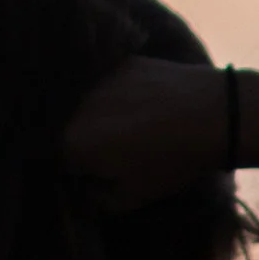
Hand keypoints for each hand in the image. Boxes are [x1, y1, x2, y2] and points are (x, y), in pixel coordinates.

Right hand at [61, 58, 229, 212]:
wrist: (213, 112)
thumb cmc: (170, 161)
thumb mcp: (130, 197)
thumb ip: (93, 197)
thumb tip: (80, 185)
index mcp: (69, 142)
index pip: (45, 159)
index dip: (62, 168)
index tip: (80, 174)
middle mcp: (70, 106)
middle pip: (55, 126)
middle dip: (68, 140)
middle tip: (98, 151)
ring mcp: (92, 79)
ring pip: (75, 102)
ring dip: (85, 114)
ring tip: (117, 126)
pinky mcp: (114, 62)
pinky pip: (96, 82)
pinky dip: (103, 93)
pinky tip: (128, 103)